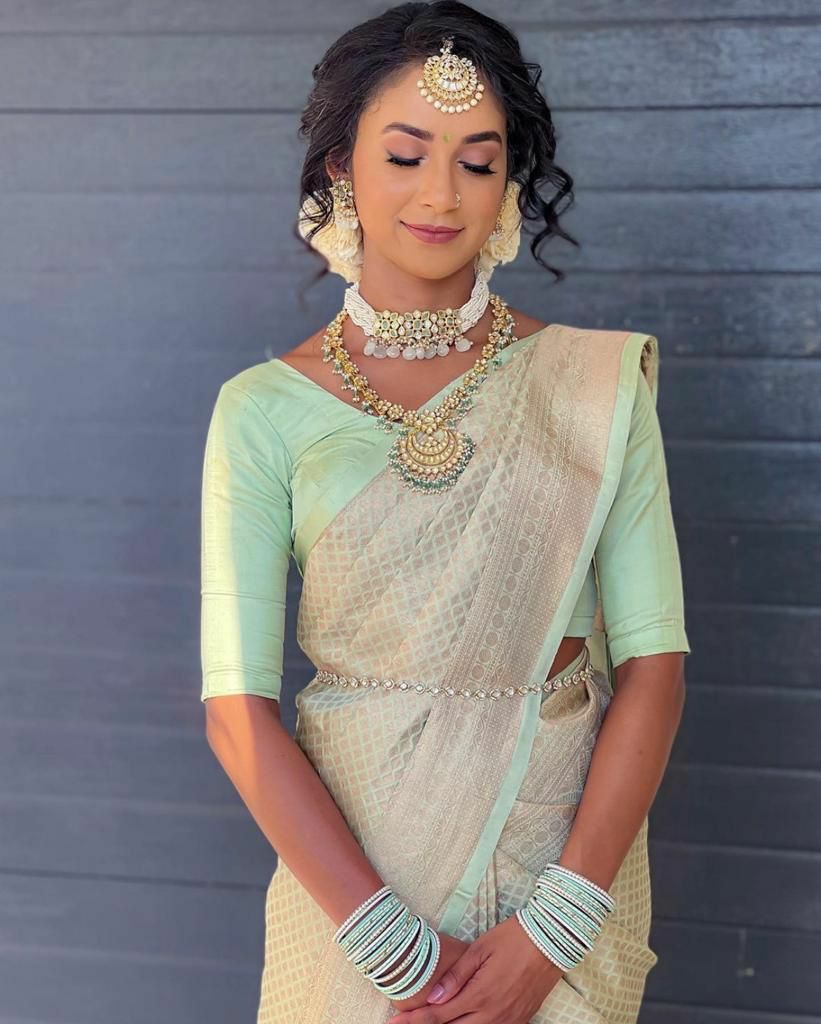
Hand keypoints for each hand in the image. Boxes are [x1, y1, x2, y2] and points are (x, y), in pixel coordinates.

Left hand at [385, 914, 562, 1023]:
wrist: (551, 940)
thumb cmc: (513, 938)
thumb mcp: (481, 950)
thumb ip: (456, 976)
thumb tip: (434, 997)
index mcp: (481, 995)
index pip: (439, 1015)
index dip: (415, 1021)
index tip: (394, 1023)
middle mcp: (494, 1015)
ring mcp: (508, 1021)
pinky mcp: (520, 1021)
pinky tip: (462, 1023)